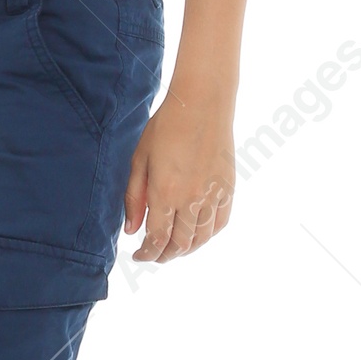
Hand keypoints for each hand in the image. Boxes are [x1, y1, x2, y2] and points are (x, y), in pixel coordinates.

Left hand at [123, 91, 234, 261]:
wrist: (202, 103)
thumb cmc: (166, 127)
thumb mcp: (140, 159)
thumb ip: (134, 198)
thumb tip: (131, 231)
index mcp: (165, 192)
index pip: (156, 238)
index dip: (147, 253)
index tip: (138, 256)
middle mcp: (192, 198)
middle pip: (179, 244)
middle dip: (163, 256)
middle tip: (153, 255)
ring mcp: (213, 194)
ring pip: (201, 239)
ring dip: (185, 250)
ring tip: (173, 249)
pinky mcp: (228, 188)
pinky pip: (220, 224)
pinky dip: (207, 236)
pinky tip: (196, 235)